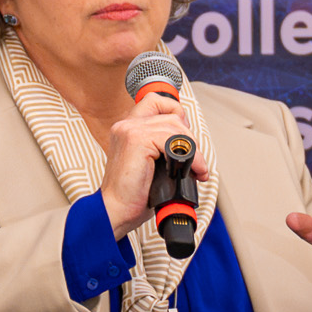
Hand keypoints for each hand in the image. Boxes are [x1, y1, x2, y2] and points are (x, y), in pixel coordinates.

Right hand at [97, 92, 211, 239]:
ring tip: (195, 169)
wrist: (116, 210)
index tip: (184, 138)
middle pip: (171, 114)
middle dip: (189, 137)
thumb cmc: (132, 194)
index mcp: (126, 128)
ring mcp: (129, 130)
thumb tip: (189, 142)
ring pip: (174, 125)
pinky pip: (172, 138)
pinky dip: (189, 156)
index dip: (176, 113)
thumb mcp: (149, 163)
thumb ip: (162, 146)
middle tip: (194, 160)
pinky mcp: (136, 140)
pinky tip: (192, 171)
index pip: (156, 101)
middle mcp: (125, 125)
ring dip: (193, 149)